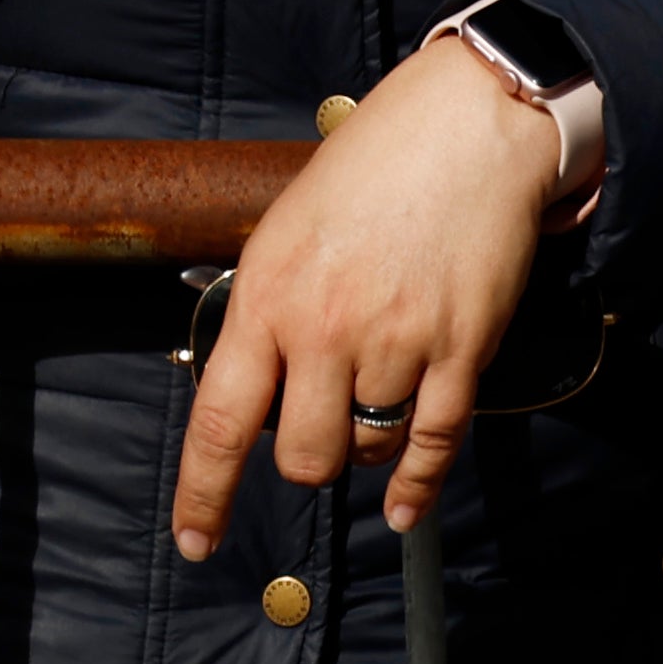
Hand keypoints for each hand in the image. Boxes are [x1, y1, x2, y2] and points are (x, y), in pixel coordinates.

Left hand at [173, 42, 558, 551]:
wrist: (464, 124)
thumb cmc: (370, 169)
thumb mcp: (284, 230)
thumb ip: (266, 312)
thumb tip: (254, 392)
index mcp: (268, 296)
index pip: (222, 422)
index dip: (204, 494)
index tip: (198, 539)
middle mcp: (326, 327)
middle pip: (302, 458)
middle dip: (308, 457)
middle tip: (322, 418)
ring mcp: (396, 342)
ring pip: (368, 450)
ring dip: (367, 443)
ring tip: (376, 391)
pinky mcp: (461, 349)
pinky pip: (433, 444)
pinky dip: (418, 485)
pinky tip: (403, 505)